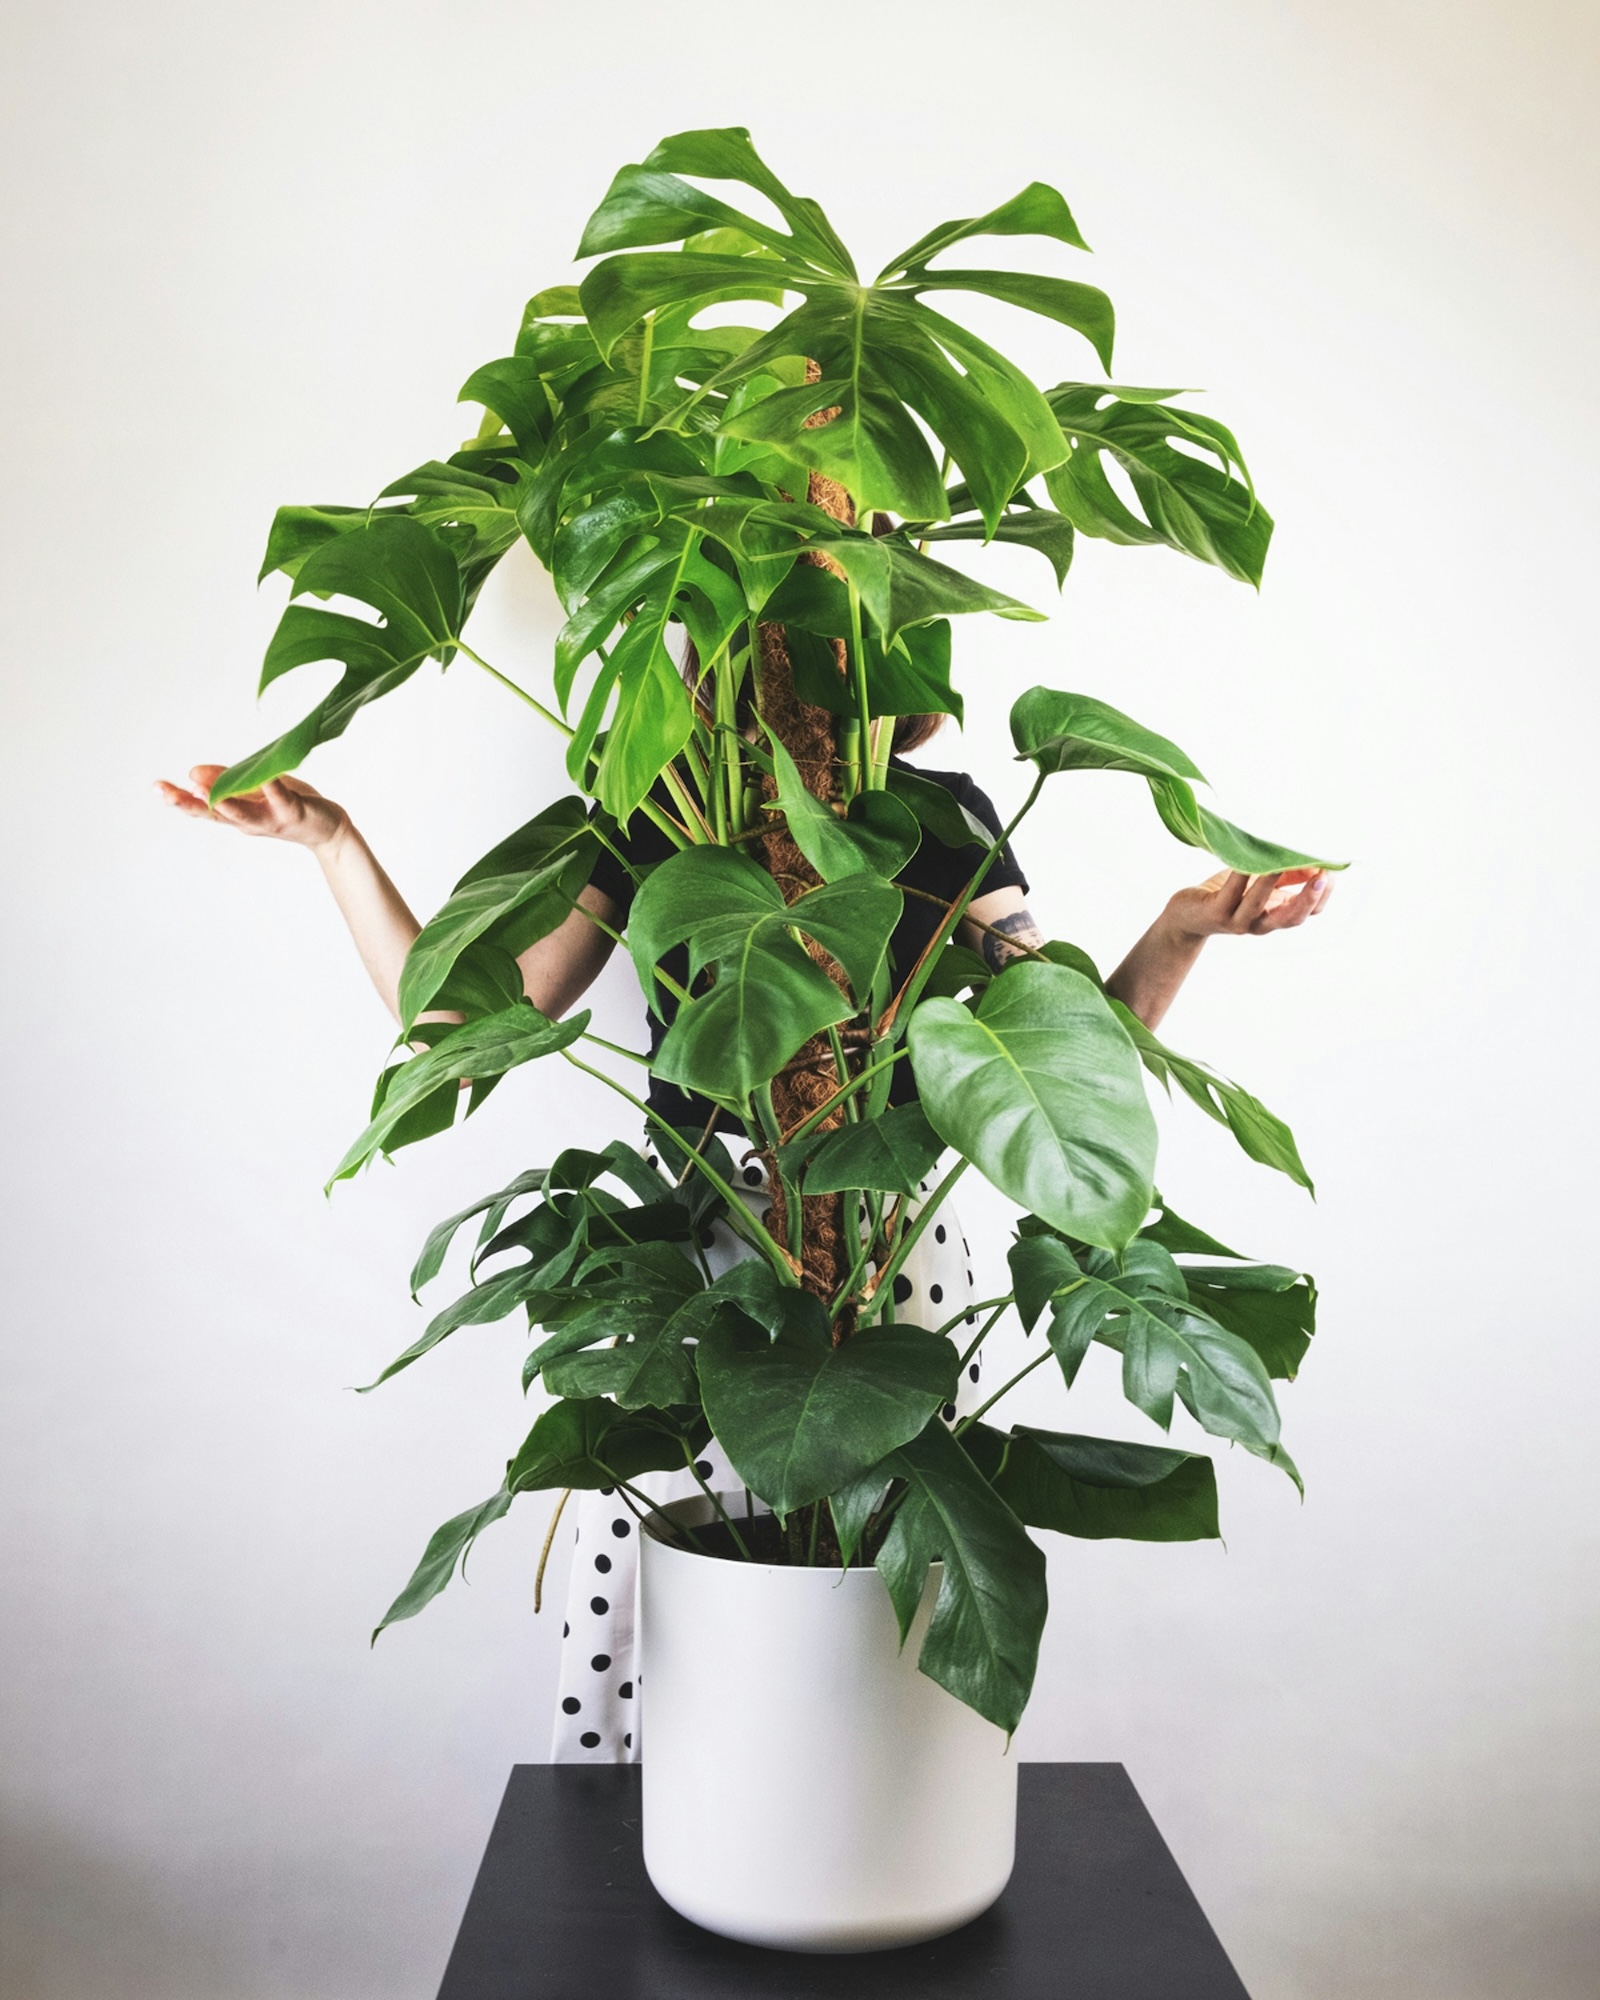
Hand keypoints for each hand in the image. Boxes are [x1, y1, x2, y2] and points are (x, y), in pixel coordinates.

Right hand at [155, 765, 348, 850]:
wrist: (327, 827)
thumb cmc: (287, 803)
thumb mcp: (253, 790)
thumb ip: (226, 780)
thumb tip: (193, 773)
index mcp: (236, 815)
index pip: (202, 808)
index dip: (179, 799)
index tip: (156, 787)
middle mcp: (249, 821)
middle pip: (215, 814)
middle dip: (188, 803)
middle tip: (164, 792)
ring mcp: (270, 818)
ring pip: (243, 813)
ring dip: (224, 803)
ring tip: (203, 792)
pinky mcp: (293, 812)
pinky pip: (280, 797)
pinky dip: (271, 788)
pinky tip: (262, 777)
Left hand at [1163, 867, 1332, 940]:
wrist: (1186, 915)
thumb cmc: (1226, 893)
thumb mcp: (1260, 882)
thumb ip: (1285, 874)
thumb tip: (1312, 858)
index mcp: (1275, 916)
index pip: (1308, 913)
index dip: (1322, 895)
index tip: (1332, 872)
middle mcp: (1260, 924)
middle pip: (1291, 918)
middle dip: (1309, 898)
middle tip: (1323, 876)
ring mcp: (1237, 921)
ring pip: (1259, 904)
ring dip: (1273, 881)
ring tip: (1282, 860)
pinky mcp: (1216, 912)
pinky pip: (1232, 891)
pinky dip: (1242, 874)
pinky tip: (1248, 859)